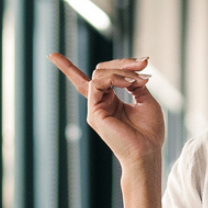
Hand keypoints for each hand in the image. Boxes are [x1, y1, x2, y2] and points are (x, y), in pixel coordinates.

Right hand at [50, 53, 165, 169]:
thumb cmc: (149, 132)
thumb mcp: (145, 100)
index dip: (72, 67)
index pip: (94, 79)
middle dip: (123, 63)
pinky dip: (115, 78)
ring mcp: (95, 108)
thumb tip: (130, 69)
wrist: (147, 152)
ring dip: (121, 71)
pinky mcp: (94, 113)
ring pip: (99, 74)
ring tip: (139, 80)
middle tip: (145, 63)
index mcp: (110, 101)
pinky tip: (130, 84)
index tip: (57, 55)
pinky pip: (97, 83)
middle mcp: (100, 103)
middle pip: (101, 70)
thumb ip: (134, 84)